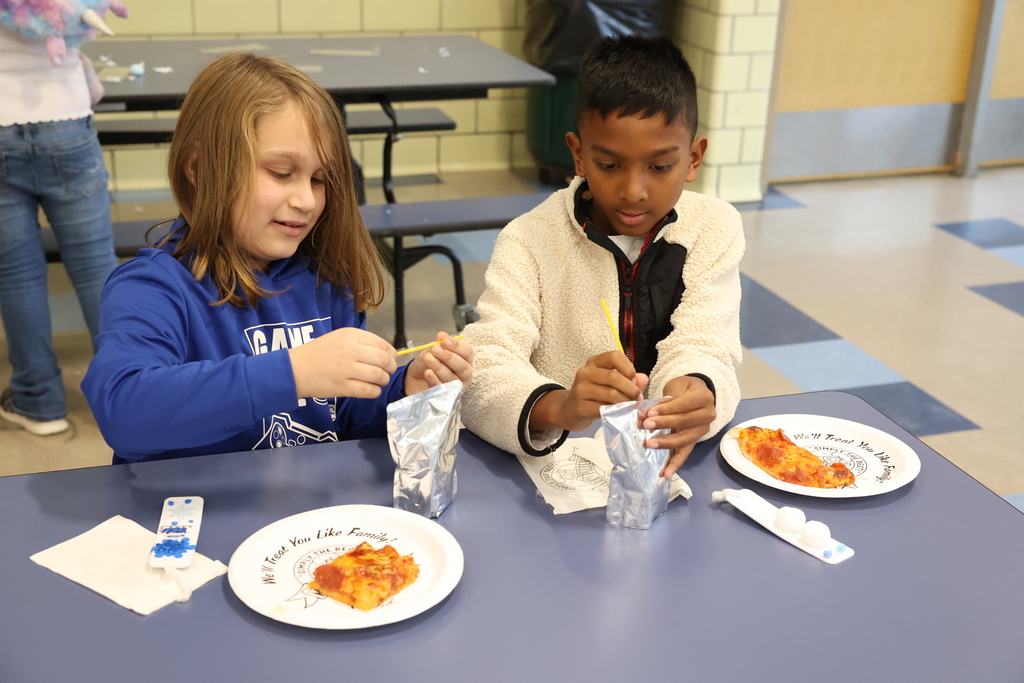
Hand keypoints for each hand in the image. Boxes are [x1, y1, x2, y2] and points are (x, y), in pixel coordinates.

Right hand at [288, 328, 396, 399]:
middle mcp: (350, 350)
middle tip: (388, 372)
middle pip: (384, 360)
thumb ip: (361, 342)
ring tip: (380, 381)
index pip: (382, 344)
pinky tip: (373, 390)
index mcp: (350, 335)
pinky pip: (368, 391)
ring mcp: (346, 369)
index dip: (392, 354)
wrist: (294, 369)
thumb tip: (386, 352)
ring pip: (378, 376)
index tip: (391, 359)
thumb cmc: (318, 353)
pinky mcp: (343, 387)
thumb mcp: (339, 338)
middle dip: (391, 368)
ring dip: (384, 380)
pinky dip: (375, 392)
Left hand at [403, 332, 473, 395]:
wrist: (416, 378)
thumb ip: (439, 343)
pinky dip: (434, 379)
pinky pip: (441, 388)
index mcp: (465, 360)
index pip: (467, 353)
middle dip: (449, 357)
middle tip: (436, 349)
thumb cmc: (430, 363)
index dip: (457, 346)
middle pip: (462, 366)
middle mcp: (464, 374)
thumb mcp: (433, 350)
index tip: (444, 340)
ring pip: (452, 378)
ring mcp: (456, 387)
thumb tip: (442, 335)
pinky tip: (428, 372)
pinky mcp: (446, 396)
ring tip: (428, 359)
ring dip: (439, 367)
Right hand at [530, 351, 647, 432]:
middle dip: (631, 389)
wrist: (569, 410)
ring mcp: (581, 390)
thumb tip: (644, 379)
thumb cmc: (593, 394)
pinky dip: (616, 412)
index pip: (614, 356)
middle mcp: (585, 372)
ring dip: (626, 402)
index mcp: (594, 362)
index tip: (634, 380)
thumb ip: (628, 379)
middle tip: (637, 398)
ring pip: (611, 394)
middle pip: (614, 377)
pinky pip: (604, 408)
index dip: (628, 367)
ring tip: (631, 406)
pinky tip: (620, 413)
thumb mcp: (609, 383)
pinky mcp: (580, 407)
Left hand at [639, 376, 715, 478]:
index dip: (667, 410)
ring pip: (685, 440)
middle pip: (685, 422)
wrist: (697, 394)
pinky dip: (675, 464)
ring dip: (666, 444)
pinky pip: (685, 453)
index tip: (649, 413)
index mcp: (703, 397)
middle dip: (664, 425)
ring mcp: (703, 430)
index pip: (684, 404)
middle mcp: (708, 414)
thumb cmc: (684, 389)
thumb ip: (662, 401)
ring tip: (649, 445)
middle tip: (645, 426)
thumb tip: (644, 415)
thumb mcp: (675, 388)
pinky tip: (665, 474)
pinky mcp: (695, 441)